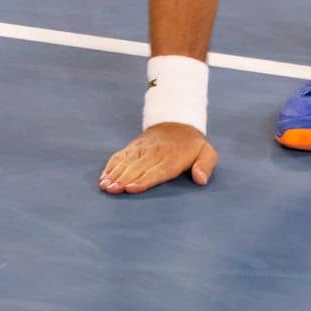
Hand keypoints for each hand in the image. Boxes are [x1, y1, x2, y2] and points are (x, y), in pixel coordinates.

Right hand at [98, 123, 216, 194]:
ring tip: (105, 186)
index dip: (143, 180)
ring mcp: (143, 149)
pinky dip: (111, 166)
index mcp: (173, 158)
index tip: (131, 188)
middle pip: (138, 168)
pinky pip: (121, 155)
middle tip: (112, 190)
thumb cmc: (192, 145)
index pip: (157, 171)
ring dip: (115, 174)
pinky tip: (103, 177)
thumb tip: (201, 179)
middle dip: (124, 179)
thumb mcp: (207, 152)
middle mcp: (155, 153)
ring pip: (127, 162)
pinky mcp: (134, 147)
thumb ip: (205, 165)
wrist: (178, 121)